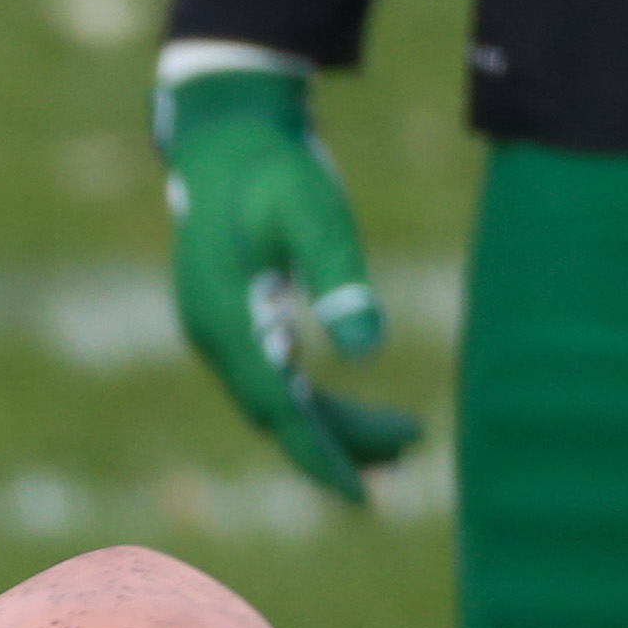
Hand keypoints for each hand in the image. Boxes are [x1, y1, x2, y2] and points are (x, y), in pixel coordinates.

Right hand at [156, 63, 421, 501]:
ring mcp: (218, 329)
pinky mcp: (229, 317)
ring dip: (331, 421)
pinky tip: (347, 396)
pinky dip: (311, 395)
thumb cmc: (272, 167)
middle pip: (279, 414)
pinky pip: (272, 375)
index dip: (321, 454)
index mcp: (227, 319)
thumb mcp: (313, 210)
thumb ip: (338, 273)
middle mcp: (214, 336)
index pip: (277, 410)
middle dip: (340, 440)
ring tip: (401, 436)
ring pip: (276, 398)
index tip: (363, 493)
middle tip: (413, 450)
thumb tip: (366, 348)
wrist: (224, 134)